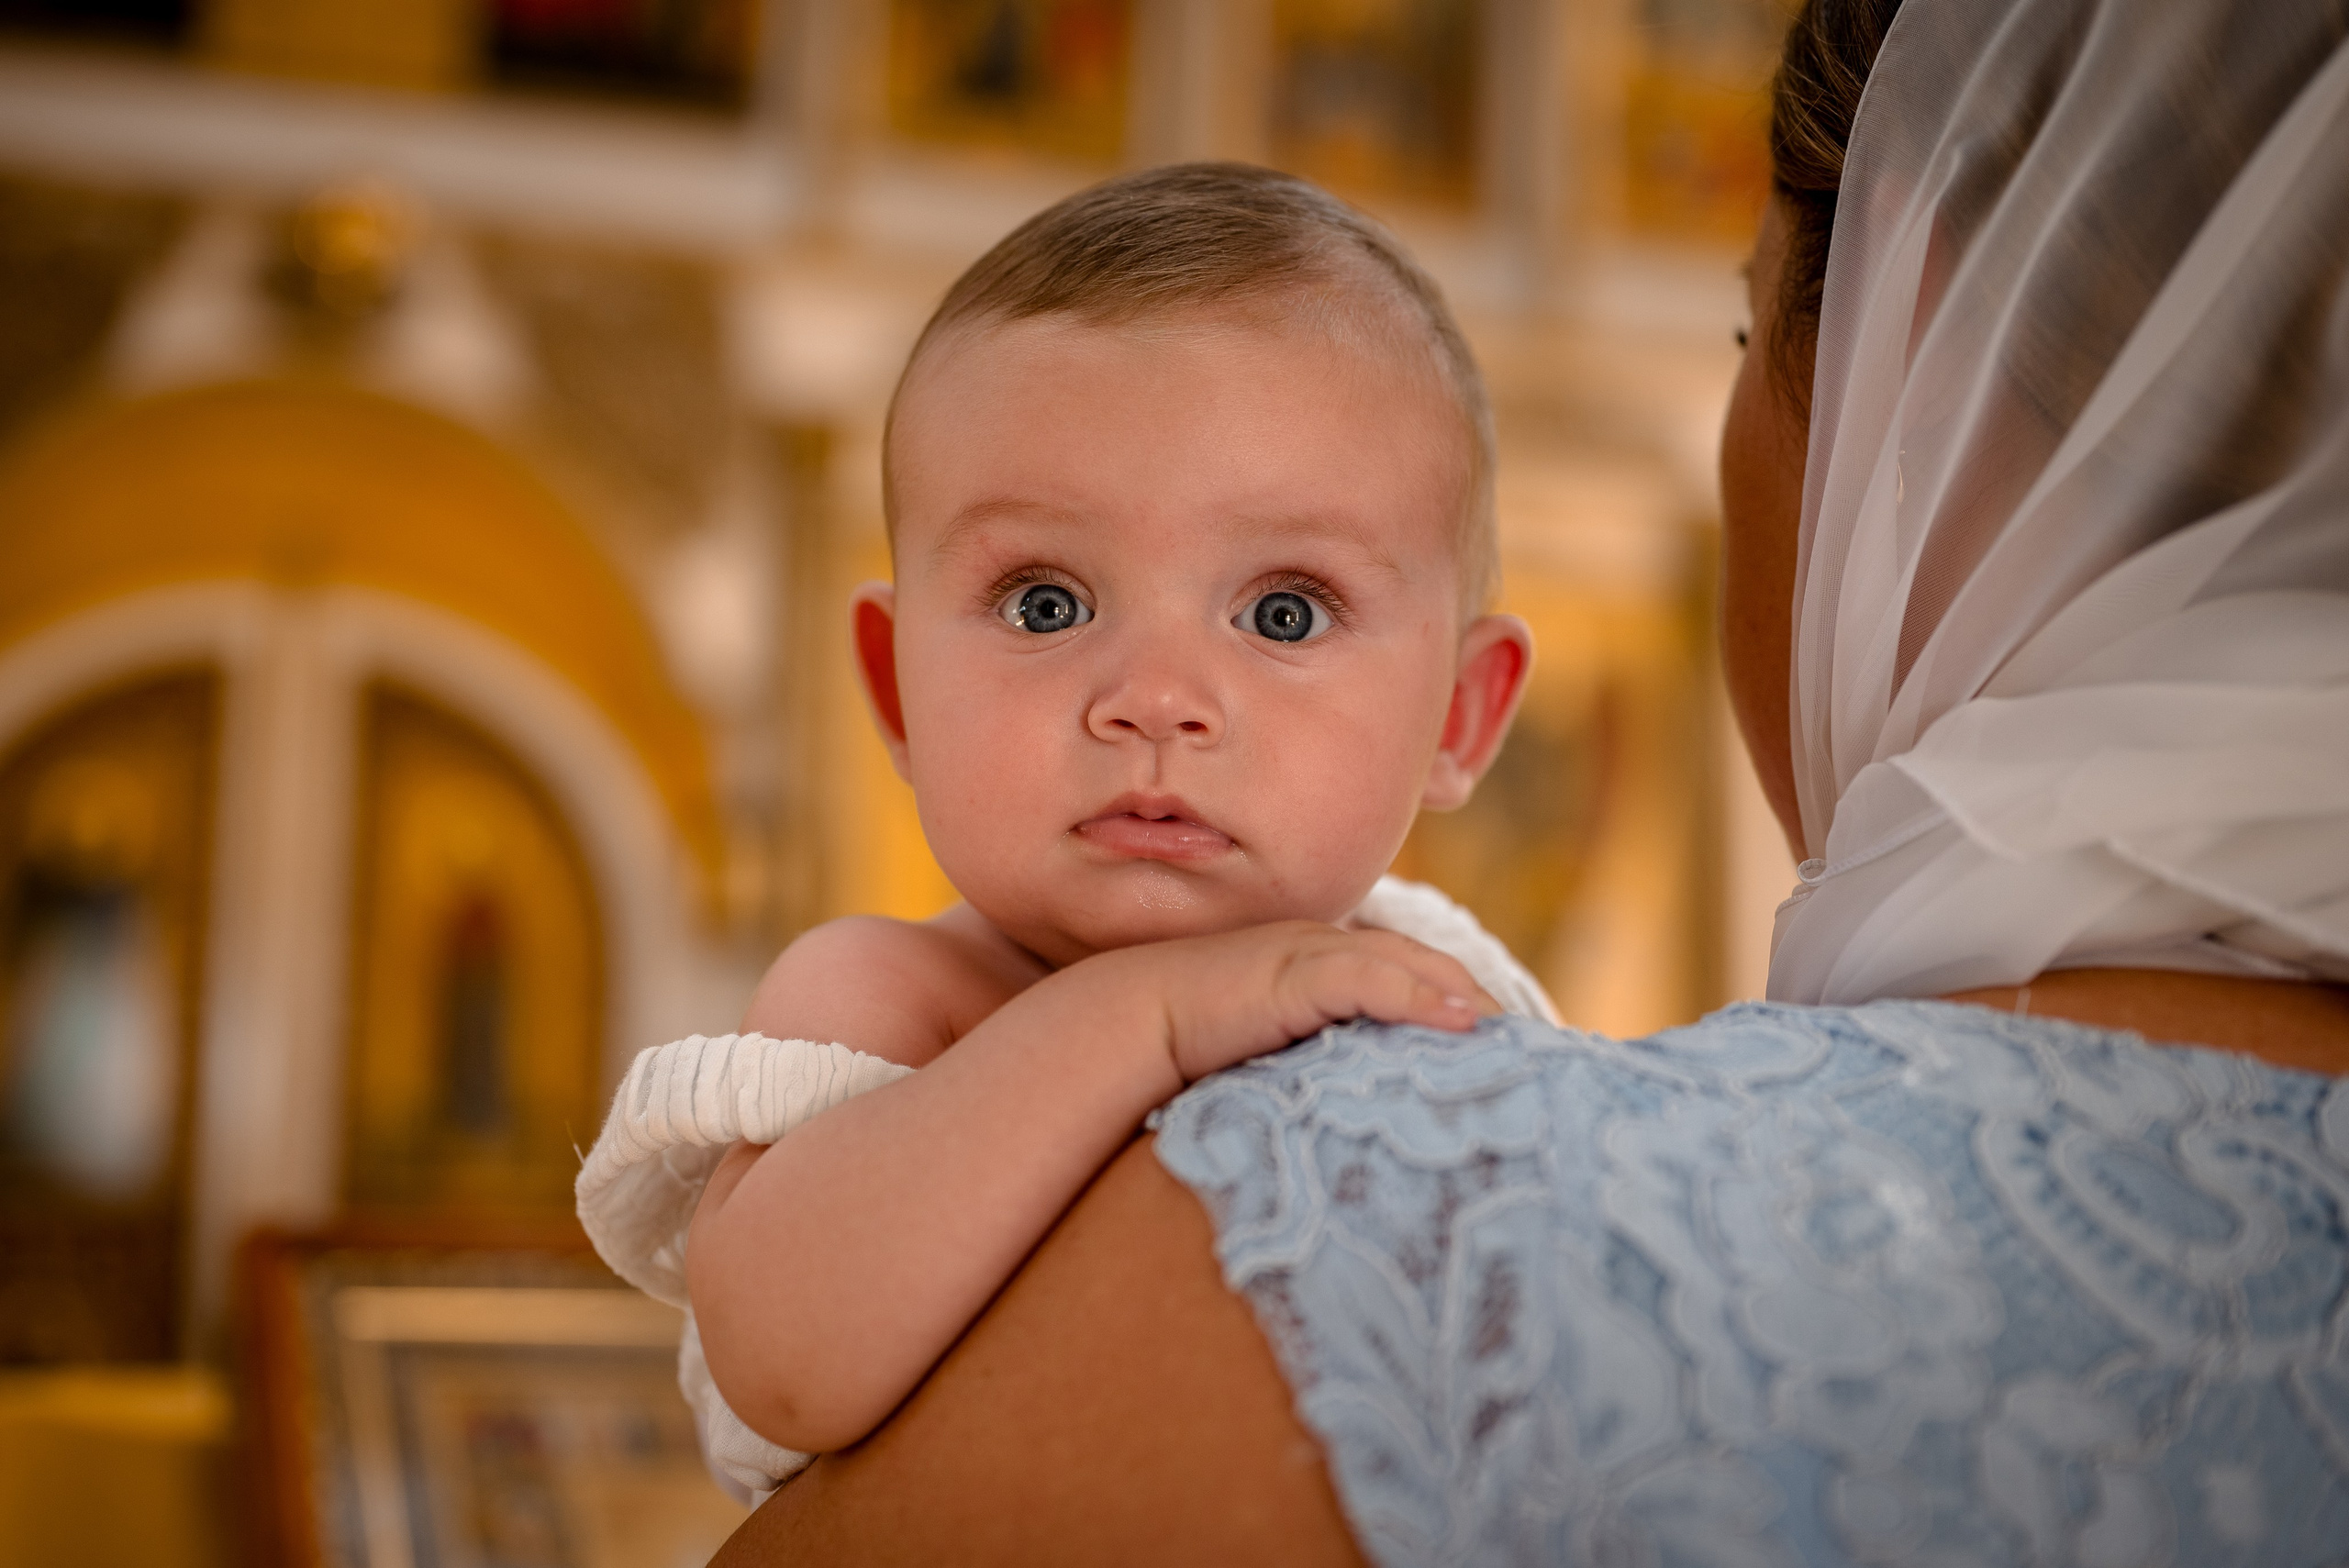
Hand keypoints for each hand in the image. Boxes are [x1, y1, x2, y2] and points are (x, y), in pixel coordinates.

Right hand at [1077, 921, 1495, 1086]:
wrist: (1126, 1021)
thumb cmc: (1191, 1047)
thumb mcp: (1270, 1052)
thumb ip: (1315, 1065)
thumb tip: (1355, 1118)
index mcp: (1322, 965)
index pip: (1409, 973)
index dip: (1457, 1003)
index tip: (1502, 1048)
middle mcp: (1324, 948)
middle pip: (1424, 965)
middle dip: (1477, 999)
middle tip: (1531, 1047)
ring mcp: (1310, 953)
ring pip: (1408, 965)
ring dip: (1463, 997)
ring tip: (1510, 1036)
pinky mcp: (1294, 971)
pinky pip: (1372, 977)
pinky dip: (1420, 996)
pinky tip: (1463, 1023)